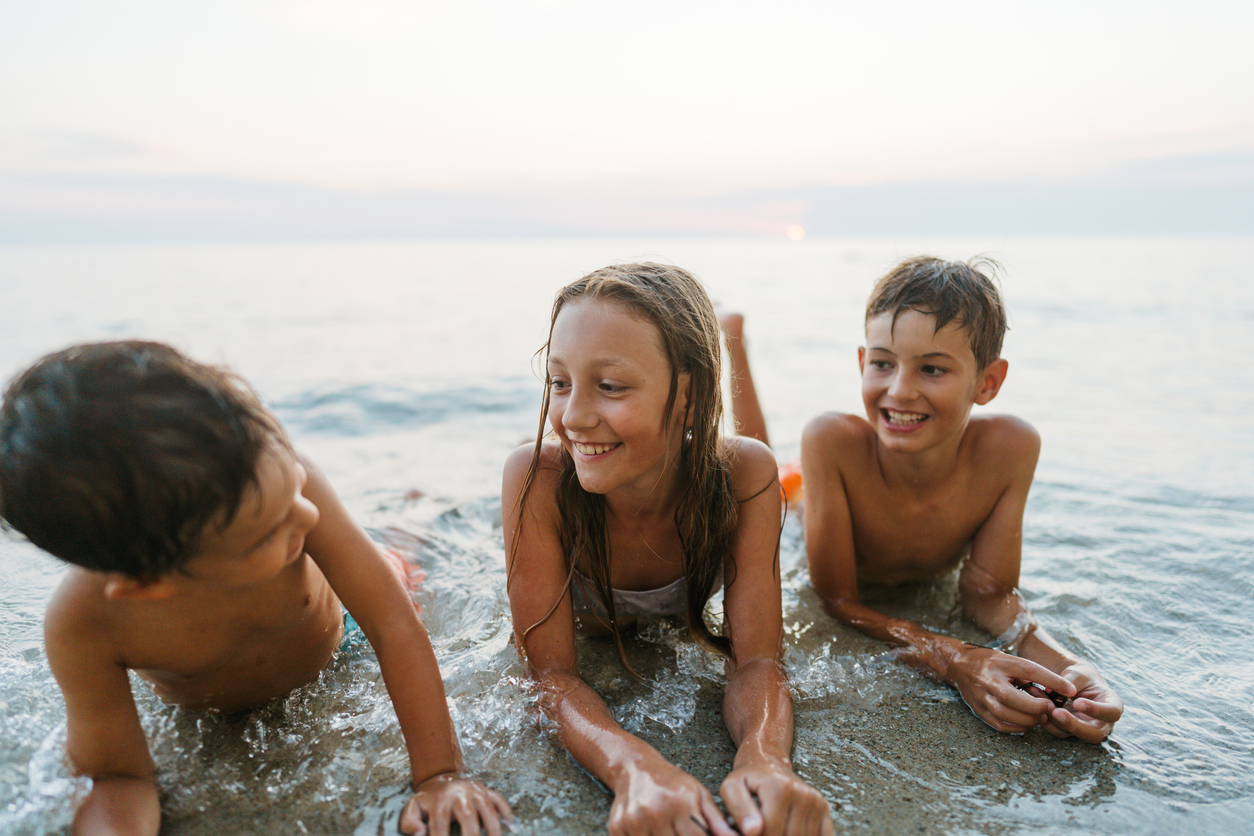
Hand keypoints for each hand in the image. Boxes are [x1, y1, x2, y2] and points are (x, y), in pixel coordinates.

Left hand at [399, 772, 512, 835]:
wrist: (441, 775)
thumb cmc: (428, 799)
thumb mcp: (412, 808)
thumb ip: (410, 823)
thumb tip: (420, 835)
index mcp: (440, 801)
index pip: (440, 826)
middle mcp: (460, 794)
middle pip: (468, 819)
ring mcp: (475, 791)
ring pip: (488, 810)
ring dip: (493, 829)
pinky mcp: (486, 791)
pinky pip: (499, 800)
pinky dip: (506, 813)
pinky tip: (511, 826)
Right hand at [610, 759, 736, 835]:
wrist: (634, 768)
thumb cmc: (673, 783)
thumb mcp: (699, 794)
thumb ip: (716, 820)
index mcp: (680, 802)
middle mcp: (655, 811)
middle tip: (682, 833)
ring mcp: (634, 821)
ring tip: (671, 831)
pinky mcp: (617, 828)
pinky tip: (653, 833)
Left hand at [721, 757, 833, 835]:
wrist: (768, 759)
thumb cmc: (747, 776)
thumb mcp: (732, 787)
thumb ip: (739, 809)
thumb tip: (752, 831)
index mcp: (781, 789)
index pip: (771, 833)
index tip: (750, 833)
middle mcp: (803, 795)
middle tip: (761, 831)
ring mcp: (816, 802)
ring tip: (773, 829)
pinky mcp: (824, 808)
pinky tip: (789, 830)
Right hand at [946, 644, 1075, 733]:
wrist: (959, 666)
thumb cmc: (990, 662)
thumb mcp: (1010, 659)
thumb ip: (1033, 673)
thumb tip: (1064, 688)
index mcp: (998, 664)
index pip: (1029, 670)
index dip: (1052, 681)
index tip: (1071, 690)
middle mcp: (988, 681)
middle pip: (1014, 698)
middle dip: (1037, 707)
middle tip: (1050, 708)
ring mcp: (981, 698)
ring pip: (1006, 715)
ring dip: (1028, 720)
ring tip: (1040, 717)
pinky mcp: (979, 711)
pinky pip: (1001, 726)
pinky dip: (1017, 728)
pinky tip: (1026, 724)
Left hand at [1037, 661, 1122, 742]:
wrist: (1070, 682)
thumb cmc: (1080, 676)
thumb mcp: (1078, 673)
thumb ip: (1071, 681)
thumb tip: (1052, 691)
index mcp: (1112, 704)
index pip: (1112, 712)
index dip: (1096, 710)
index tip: (1077, 702)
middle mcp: (1101, 722)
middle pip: (1094, 734)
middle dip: (1074, 725)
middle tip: (1056, 712)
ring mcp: (1084, 728)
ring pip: (1071, 733)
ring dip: (1054, 720)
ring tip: (1042, 701)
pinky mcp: (1067, 730)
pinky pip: (1056, 729)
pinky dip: (1045, 719)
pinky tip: (1036, 705)